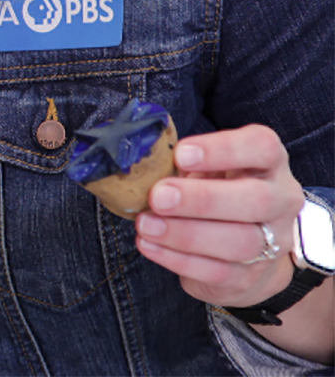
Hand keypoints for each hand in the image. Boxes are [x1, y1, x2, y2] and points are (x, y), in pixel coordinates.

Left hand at [134, 125, 303, 308]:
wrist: (246, 251)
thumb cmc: (216, 192)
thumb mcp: (205, 169)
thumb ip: (182, 163)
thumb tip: (141, 164)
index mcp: (268, 163)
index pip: (261, 147)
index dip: (223, 149)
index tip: (181, 155)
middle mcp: (280, 200)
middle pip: (256, 200)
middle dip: (202, 199)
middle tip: (158, 197)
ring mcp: (273, 242)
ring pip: (240, 241)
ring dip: (185, 234)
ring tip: (146, 225)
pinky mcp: (251, 276)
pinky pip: (218, 271)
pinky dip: (178, 259)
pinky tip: (150, 246)